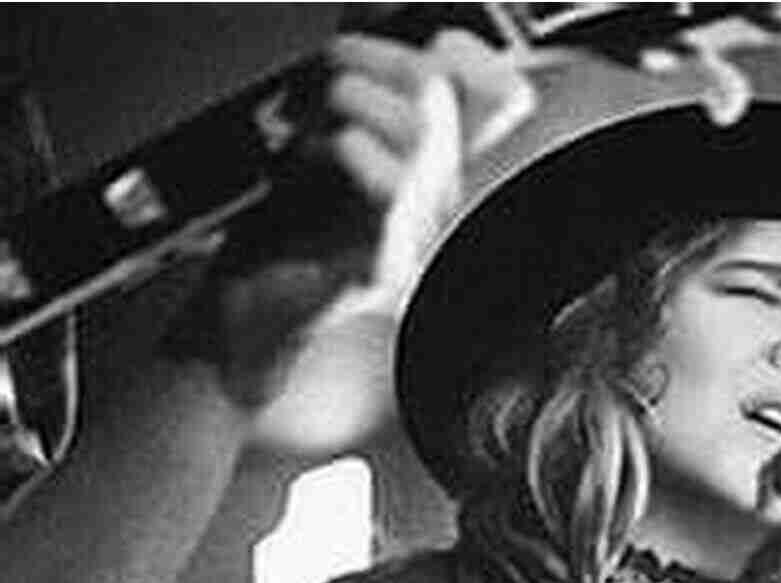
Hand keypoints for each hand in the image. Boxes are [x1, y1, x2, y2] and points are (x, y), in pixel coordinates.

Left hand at [168, 26, 532, 409]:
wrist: (242, 317)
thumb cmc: (277, 232)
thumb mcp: (314, 129)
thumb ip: (348, 70)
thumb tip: (360, 5)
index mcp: (431, 165)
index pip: (502, 98)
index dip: (474, 55)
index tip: (426, 39)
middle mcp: (434, 202)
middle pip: (443, 92)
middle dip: (375, 53)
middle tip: (327, 65)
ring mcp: (413, 237)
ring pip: (419, 129)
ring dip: (352, 95)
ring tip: (311, 114)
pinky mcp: (381, 262)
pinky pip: (389, 186)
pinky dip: (344, 147)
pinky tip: (313, 154)